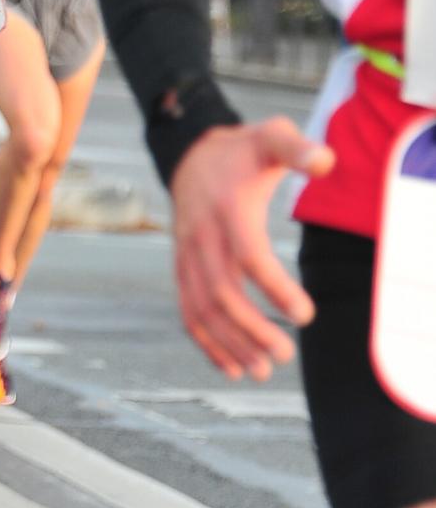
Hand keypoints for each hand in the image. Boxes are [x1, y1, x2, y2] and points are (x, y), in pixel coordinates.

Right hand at [169, 119, 335, 380]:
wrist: (189, 154)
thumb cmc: (242, 151)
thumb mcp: (271, 137)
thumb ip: (298, 149)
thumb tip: (327, 161)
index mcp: (227, 210)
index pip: (249, 257)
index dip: (275, 289)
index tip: (305, 315)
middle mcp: (201, 237)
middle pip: (222, 293)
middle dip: (253, 329)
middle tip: (286, 354)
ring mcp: (186, 255)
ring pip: (202, 309)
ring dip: (230, 344)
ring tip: (262, 370)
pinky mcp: (181, 268)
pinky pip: (187, 310)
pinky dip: (205, 343)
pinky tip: (231, 367)